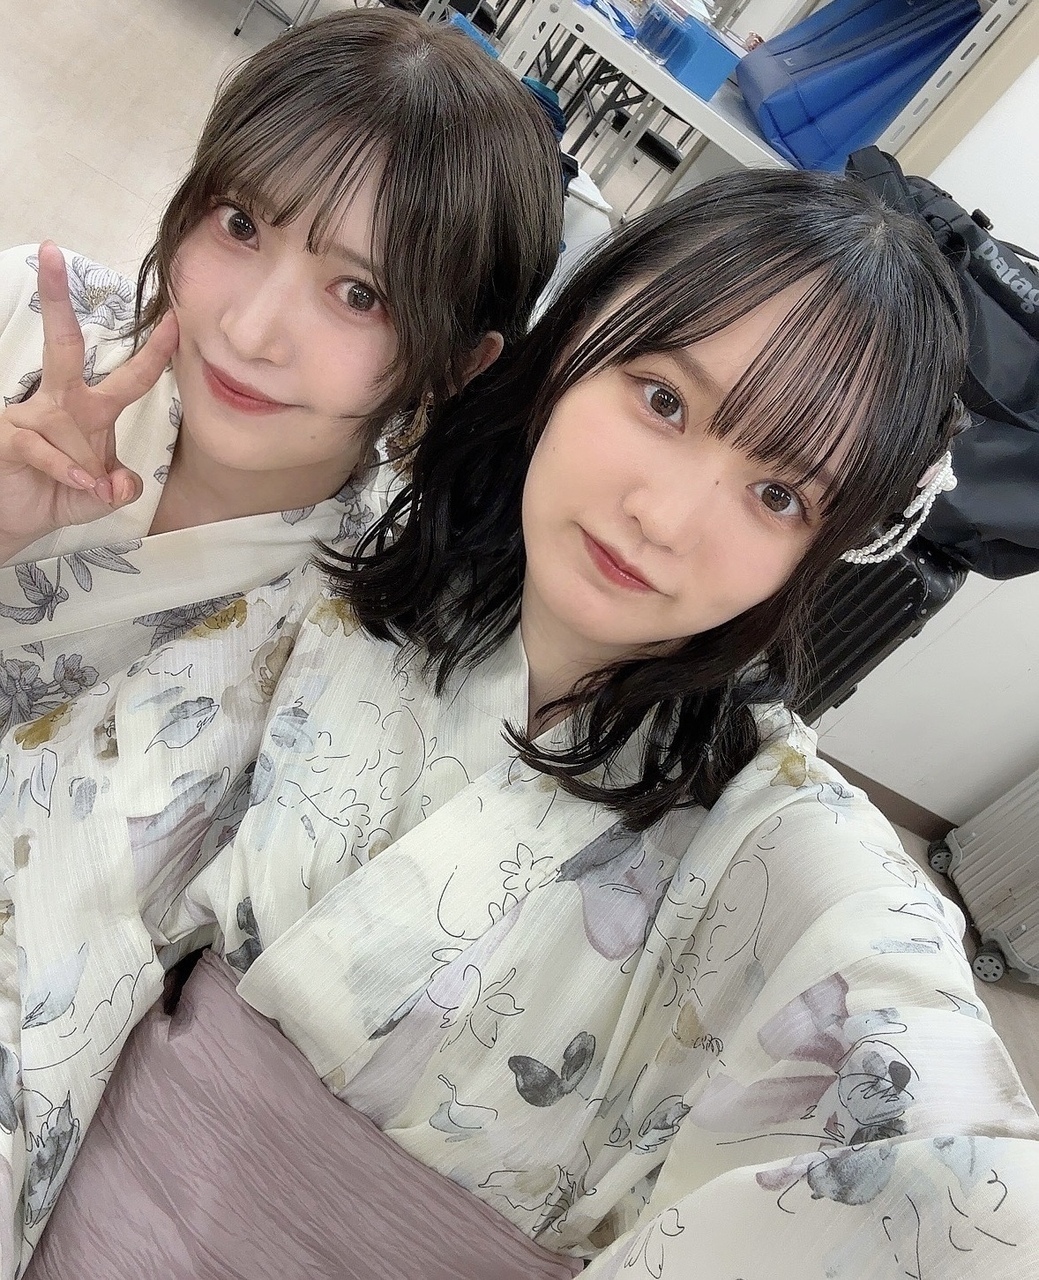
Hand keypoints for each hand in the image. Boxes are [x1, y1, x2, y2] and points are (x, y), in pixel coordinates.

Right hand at [0, 241, 178, 558]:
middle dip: (58, 300)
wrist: (16, 521)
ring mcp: (30, 416)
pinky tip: (78, 485)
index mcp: (92, 411)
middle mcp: (62, 404)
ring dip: (82, 456)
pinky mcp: (8, 438)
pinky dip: (64, 471)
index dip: (154, 351)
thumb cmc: (60, 495)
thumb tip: (124, 484)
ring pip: (60, 411)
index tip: (174, 318)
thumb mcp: (101, 496)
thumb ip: (119, 488)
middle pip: (65, 345)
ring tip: (88, 484)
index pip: (131, 377)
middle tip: (52, 253)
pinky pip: (41, 448)